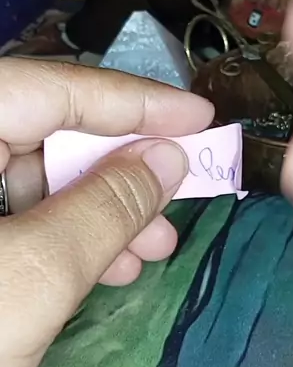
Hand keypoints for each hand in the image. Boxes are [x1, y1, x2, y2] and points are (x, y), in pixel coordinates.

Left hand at [0, 60, 212, 366]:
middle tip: (183, 196)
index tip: (200, 116)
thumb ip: (107, 208)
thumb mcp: (33, 277)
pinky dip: (64, 239)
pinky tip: (109, 267)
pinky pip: (12, 218)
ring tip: (154, 250)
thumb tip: (167, 158)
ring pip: (30, 180)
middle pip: (41, 134)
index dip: (134, 102)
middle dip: (119, 171)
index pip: (49, 90)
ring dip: (100, 212)